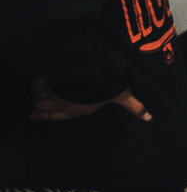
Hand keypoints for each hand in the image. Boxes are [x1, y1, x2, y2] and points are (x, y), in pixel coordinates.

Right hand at [29, 79, 149, 121]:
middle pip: (43, 107)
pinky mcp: (49, 79)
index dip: (45, 116)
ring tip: (32, 95)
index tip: (34, 115)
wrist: (89, 73)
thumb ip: (135, 106)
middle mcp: (60, 103)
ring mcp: (52, 92)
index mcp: (75, 109)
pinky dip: (35, 83)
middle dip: (38, 106)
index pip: (57, 116)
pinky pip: (37, 83)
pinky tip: (35, 79)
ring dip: (35, 96)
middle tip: (31, 108)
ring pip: (38, 96)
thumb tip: (149, 118)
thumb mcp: (122, 96)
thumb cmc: (105, 88)